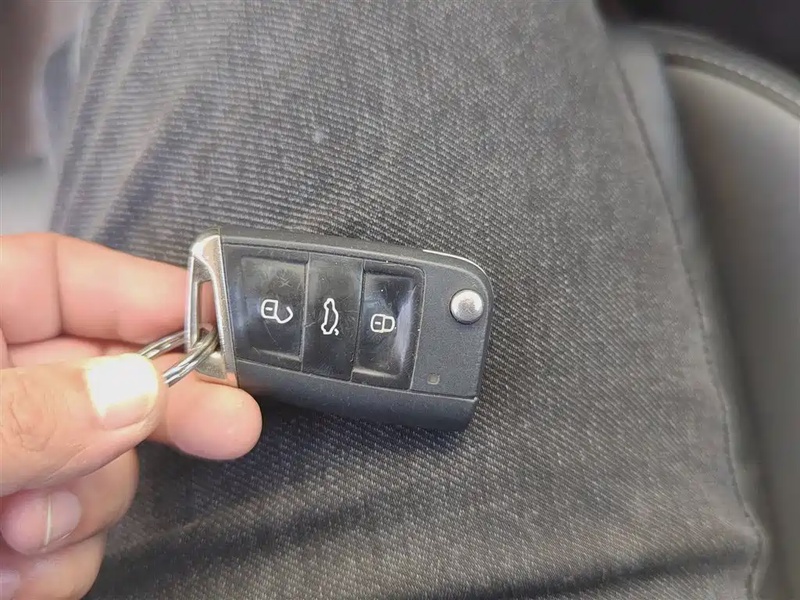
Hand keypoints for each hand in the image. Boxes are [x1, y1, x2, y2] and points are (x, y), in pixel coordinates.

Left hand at [0, 233, 261, 598]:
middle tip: (235, 428)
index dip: (144, 291)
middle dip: (163, 410)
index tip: (222, 319)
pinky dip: (57, 564)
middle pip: (104, 375)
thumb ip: (33, 412)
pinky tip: (11, 574)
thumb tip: (136, 393)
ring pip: (97, 465)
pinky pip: (69, 538)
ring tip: (19, 537)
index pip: (59, 277)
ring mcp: (5, 461)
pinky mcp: (8, 526)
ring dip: (84, 508)